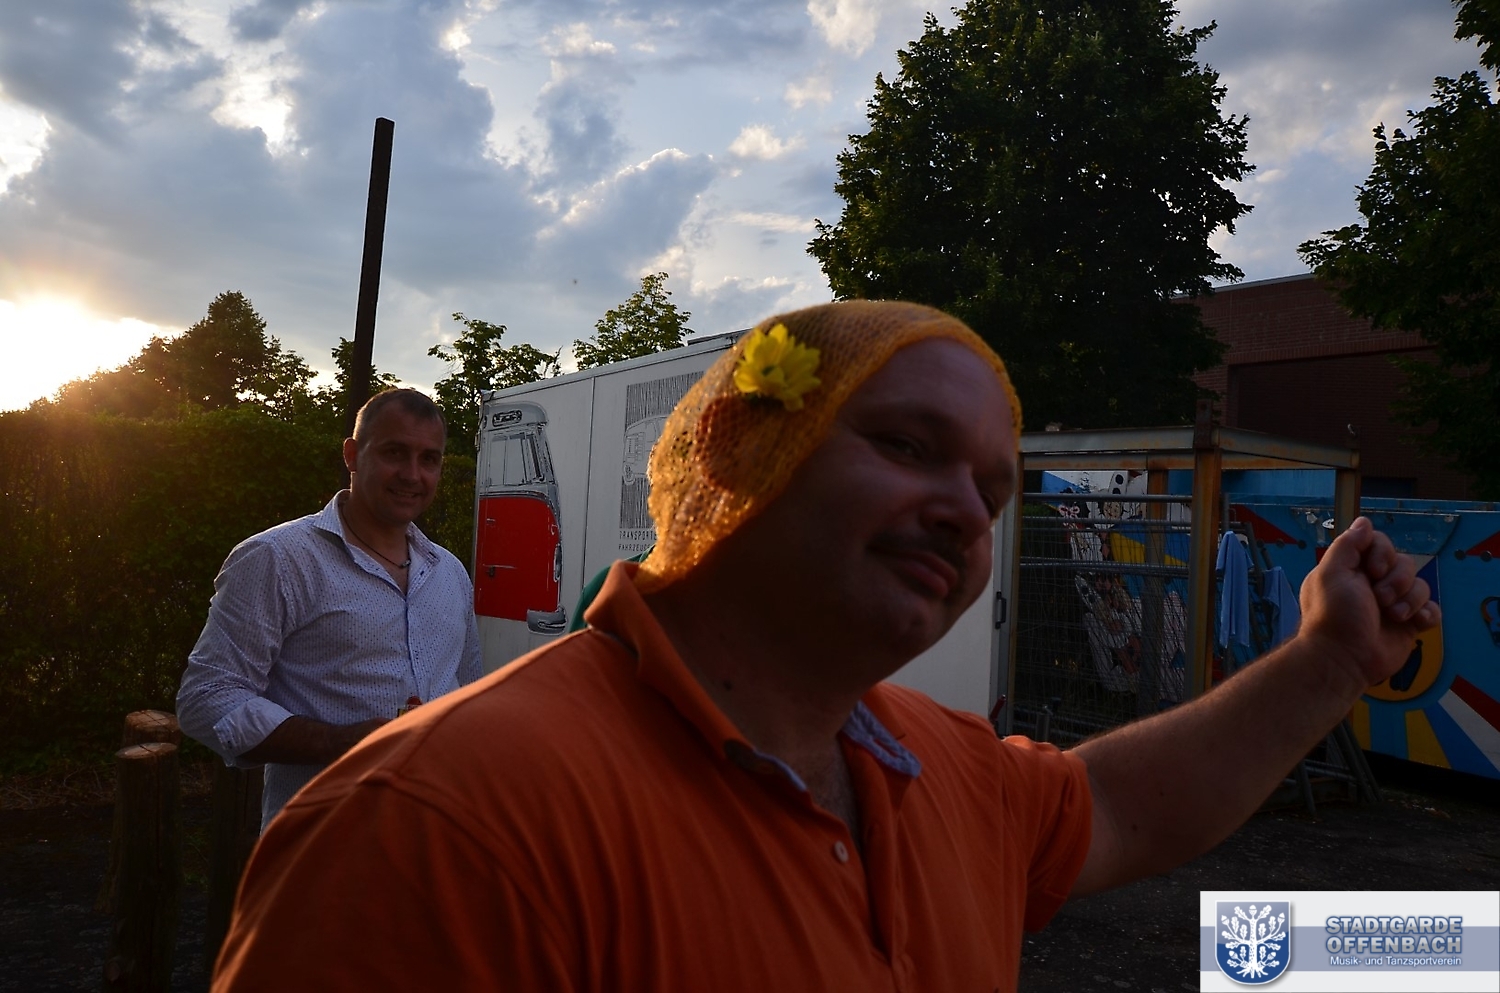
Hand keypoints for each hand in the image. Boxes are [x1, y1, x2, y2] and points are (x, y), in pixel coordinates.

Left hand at [1297, 517, 1440, 688]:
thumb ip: (1347, 545)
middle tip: (1379, 599)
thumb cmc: (1333, 615)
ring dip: (1408, 600)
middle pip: (1404, 563)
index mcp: (1353, 569)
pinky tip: (1415, 622)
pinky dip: (1427, 614)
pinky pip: (1431, 609)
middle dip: (1396, 580)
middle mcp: (1373, 583)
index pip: (1379, 543)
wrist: (1343, 659)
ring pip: (1420, 586)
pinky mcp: (1409, 625)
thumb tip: (1363, 521)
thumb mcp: (1330, 573)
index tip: (1372, 570)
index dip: (1382, 553)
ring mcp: (1393, 604)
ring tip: (1392, 616)